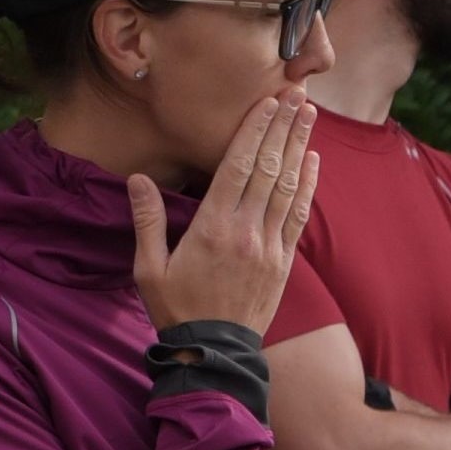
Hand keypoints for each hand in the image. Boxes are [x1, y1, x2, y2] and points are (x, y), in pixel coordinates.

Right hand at [129, 97, 319, 335]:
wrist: (213, 355)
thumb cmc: (175, 310)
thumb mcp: (148, 268)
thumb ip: (147, 220)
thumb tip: (138, 179)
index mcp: (211, 227)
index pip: (238, 167)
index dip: (254, 131)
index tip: (267, 103)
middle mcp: (245, 232)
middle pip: (269, 168)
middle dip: (283, 127)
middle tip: (297, 94)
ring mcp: (269, 247)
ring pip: (288, 187)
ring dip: (299, 148)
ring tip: (308, 116)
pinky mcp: (283, 263)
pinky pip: (298, 216)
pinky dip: (307, 186)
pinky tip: (312, 161)